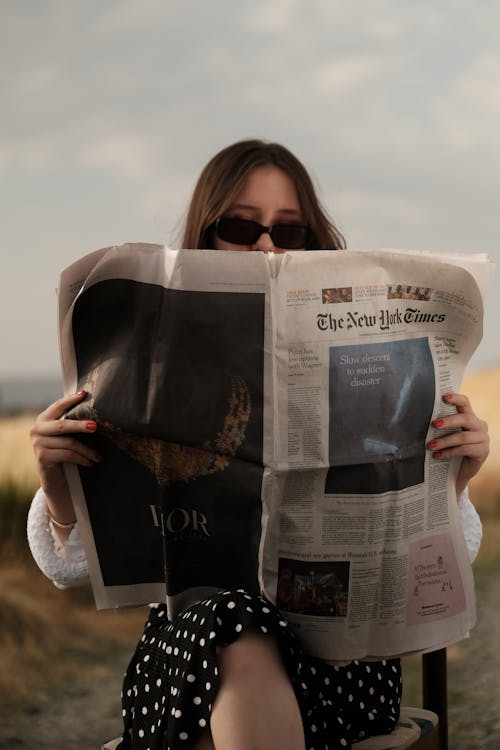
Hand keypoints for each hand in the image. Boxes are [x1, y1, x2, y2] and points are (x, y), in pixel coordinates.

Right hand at [30, 390, 101, 529]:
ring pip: (69, 443)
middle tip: (96, 426)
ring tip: (99, 456)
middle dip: (81, 425)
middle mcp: (37, 429)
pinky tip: (91, 462)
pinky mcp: (42, 457)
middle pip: (63, 425)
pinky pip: (68, 455)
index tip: (84, 394)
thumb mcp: (67, 436)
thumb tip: (95, 407)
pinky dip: (82, 459)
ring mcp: (38, 443)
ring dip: (87, 450)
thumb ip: (72, 422)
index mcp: (44, 419)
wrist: (55, 478)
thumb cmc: (64, 452)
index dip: (70, 399)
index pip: (58, 406)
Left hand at [426, 393, 488, 497]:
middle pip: (465, 419)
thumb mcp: (446, 434)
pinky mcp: (483, 452)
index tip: (443, 397)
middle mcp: (479, 426)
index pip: (465, 403)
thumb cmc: (449, 449)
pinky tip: (438, 455)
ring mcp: (483, 439)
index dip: (455, 398)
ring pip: (463, 437)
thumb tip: (422, 417)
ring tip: (430, 446)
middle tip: (434, 424)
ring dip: (444, 441)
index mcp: (470, 417)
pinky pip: (465, 449)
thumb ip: (441, 426)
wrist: (458, 472)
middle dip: (448, 421)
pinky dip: (449, 452)